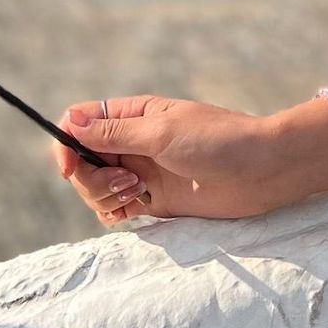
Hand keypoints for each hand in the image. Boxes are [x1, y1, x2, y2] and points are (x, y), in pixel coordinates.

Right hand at [52, 94, 326, 225]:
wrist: (261, 171)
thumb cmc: (217, 141)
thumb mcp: (162, 133)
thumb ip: (115, 132)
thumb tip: (71, 123)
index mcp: (133, 114)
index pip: (81, 122)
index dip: (67, 144)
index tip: (69, 167)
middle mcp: (132, 142)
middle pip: (83, 159)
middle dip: (90, 176)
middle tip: (124, 182)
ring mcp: (141, 171)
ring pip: (95, 186)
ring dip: (102, 194)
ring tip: (136, 194)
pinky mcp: (152, 200)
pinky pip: (113, 208)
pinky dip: (111, 212)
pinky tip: (127, 213)